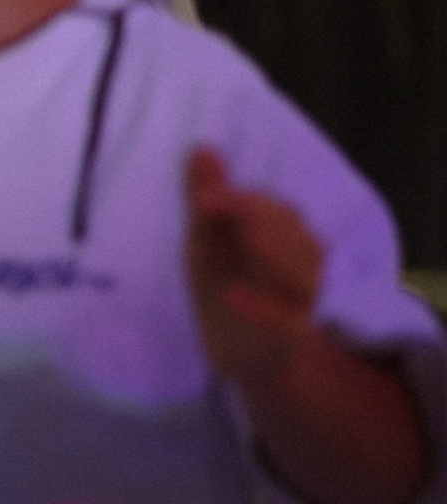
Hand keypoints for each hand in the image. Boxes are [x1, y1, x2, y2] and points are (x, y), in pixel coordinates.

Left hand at [186, 146, 323, 389]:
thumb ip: (207, 199)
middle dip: (259, 217)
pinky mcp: (289, 340)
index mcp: (282, 239)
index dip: (241, 200)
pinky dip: (263, 310)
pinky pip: (286, 324)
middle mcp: (301, 268)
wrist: (244, 355)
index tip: (205, 196)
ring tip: (243, 235)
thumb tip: (200, 147)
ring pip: (302, 275)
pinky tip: (231, 295)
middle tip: (215, 206)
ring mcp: (299, 305)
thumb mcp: (206, 244)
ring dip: (272, 252)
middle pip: (295, 236)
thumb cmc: (227, 287)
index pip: (275, 212)